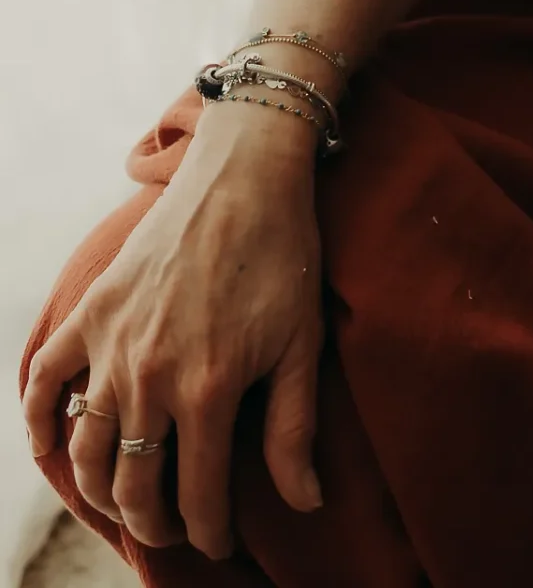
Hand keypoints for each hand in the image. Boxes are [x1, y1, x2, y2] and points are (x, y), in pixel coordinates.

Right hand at [22, 102, 324, 559]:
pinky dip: (41, 424)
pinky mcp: (91, 312)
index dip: (210, 532)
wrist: (245, 173)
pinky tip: (56, 447)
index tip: (219, 543)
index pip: (199, 495)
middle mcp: (151, 376)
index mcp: (209, 390)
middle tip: (175, 528)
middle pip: (135, 484)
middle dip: (155, 522)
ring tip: (129, 500)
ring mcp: (113, 345)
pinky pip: (46, 383)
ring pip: (88, 450)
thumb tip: (307, 503)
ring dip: (103, 490)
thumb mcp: (302, 343)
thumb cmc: (284, 255)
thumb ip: (294, 430)